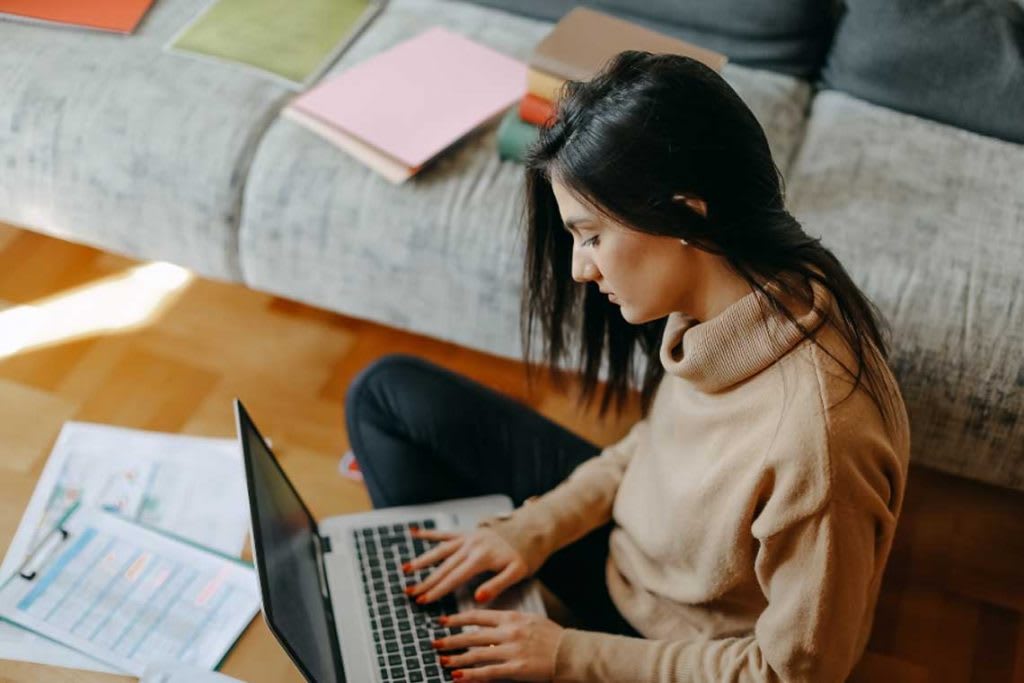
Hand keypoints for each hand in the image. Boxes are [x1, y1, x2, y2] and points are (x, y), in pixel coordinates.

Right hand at [403, 527, 528, 603]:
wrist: (534, 528)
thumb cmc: (528, 553)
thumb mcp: (518, 572)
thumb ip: (497, 585)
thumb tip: (477, 598)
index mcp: (481, 557)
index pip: (454, 577)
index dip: (438, 590)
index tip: (423, 600)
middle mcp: (471, 545)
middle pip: (444, 566)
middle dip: (425, 580)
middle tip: (409, 592)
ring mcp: (468, 537)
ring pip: (440, 550)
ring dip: (423, 560)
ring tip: (406, 570)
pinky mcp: (469, 532)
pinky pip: (447, 533)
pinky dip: (430, 534)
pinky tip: (415, 533)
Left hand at [432, 609, 563, 680]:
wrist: (571, 652)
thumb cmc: (553, 638)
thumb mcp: (530, 621)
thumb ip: (509, 622)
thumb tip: (489, 627)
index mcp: (512, 617)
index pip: (478, 616)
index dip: (458, 619)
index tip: (443, 621)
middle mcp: (509, 632)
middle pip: (472, 635)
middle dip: (451, 639)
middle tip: (435, 642)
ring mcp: (511, 650)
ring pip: (476, 654)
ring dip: (456, 658)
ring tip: (442, 660)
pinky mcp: (516, 669)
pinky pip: (488, 672)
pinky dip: (470, 674)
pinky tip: (458, 675)